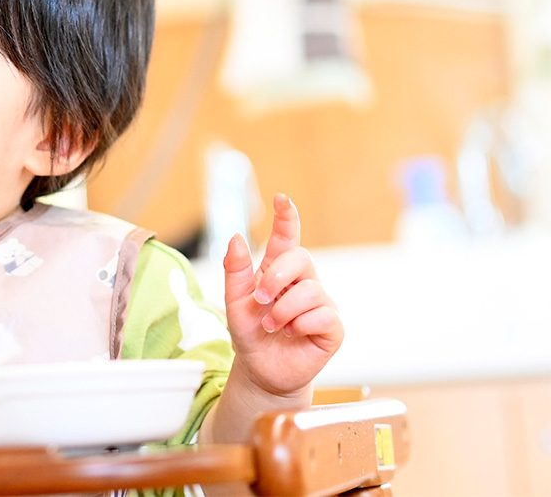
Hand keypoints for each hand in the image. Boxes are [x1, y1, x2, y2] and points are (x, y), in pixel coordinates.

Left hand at [222, 194, 342, 397]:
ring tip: (272, 325)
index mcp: (278, 272)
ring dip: (283, 309)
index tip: (283, 198)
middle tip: (260, 299)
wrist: (260, 369)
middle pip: (301, 258)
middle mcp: (303, 283)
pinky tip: (293, 333)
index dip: (287, 218)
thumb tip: (237, 238)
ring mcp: (321, 304)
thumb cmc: (250, 333)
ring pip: (310, 290)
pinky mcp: (332, 327)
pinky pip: (323, 315)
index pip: (287, 238)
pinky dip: (301, 324)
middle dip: (276, 277)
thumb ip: (235, 271)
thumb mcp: (234, 301)